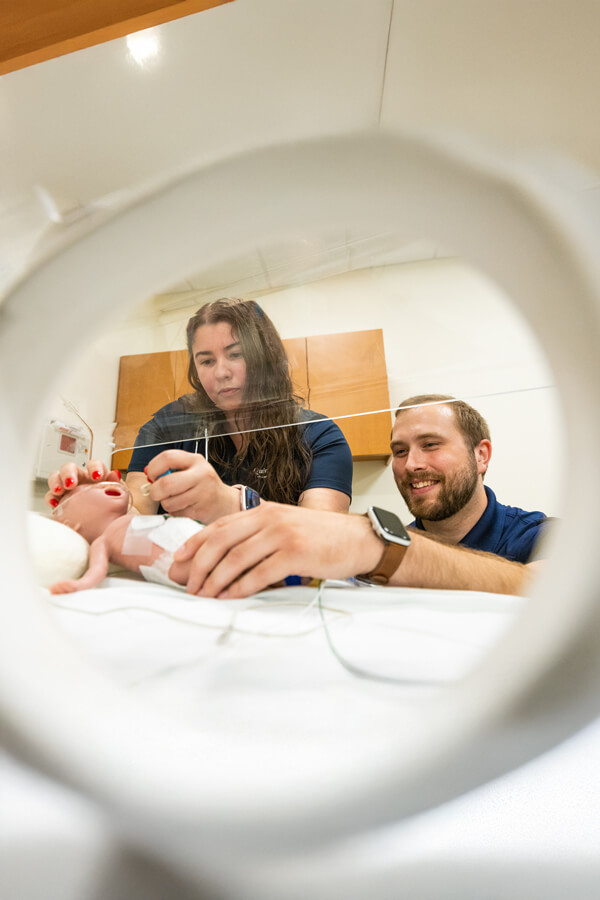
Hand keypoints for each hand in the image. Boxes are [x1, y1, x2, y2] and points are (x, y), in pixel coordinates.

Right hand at [45, 460, 120, 508]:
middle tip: (71, 483)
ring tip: (59, 490)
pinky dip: (50, 498)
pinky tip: (54, 504)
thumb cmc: (112, 510)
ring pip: (56, 477)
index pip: (93, 464)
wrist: (106, 528)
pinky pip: (51, 496)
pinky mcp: (60, 501)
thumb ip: (117, 485)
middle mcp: (80, 479)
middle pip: (70, 467)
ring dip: (56, 482)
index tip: (97, 476)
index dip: (94, 467)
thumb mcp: (119, 498)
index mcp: (95, 476)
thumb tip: (114, 474)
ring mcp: (68, 489)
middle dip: (69, 473)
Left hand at [145, 450, 239, 522]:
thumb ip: (171, 469)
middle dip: (155, 491)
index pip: (168, 457)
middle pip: (166, 483)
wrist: (225, 502)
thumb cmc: (202, 485)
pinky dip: (175, 512)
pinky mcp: (201, 511)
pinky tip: (184, 507)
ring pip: (169, 501)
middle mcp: (202, 474)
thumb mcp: (191, 469)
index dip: (154, 467)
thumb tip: (148, 474)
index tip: (152, 476)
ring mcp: (203, 493)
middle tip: (156, 493)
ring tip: (176, 500)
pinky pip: (176, 513)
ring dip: (166, 503)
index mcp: (196, 460)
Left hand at [174, 502, 381, 598]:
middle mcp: (268, 519)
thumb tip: (224, 560)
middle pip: (220, 542)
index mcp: (262, 511)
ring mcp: (281, 535)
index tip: (178, 561)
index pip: (218, 526)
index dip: (194, 544)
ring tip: (204, 596)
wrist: (357, 539)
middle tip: (187, 585)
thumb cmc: (319, 538)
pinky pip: (259, 573)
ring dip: (215, 580)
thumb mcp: (284, 527)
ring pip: (235, 559)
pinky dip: (240, 588)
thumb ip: (256, 537)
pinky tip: (229, 597)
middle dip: (198, 565)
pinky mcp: (294, 554)